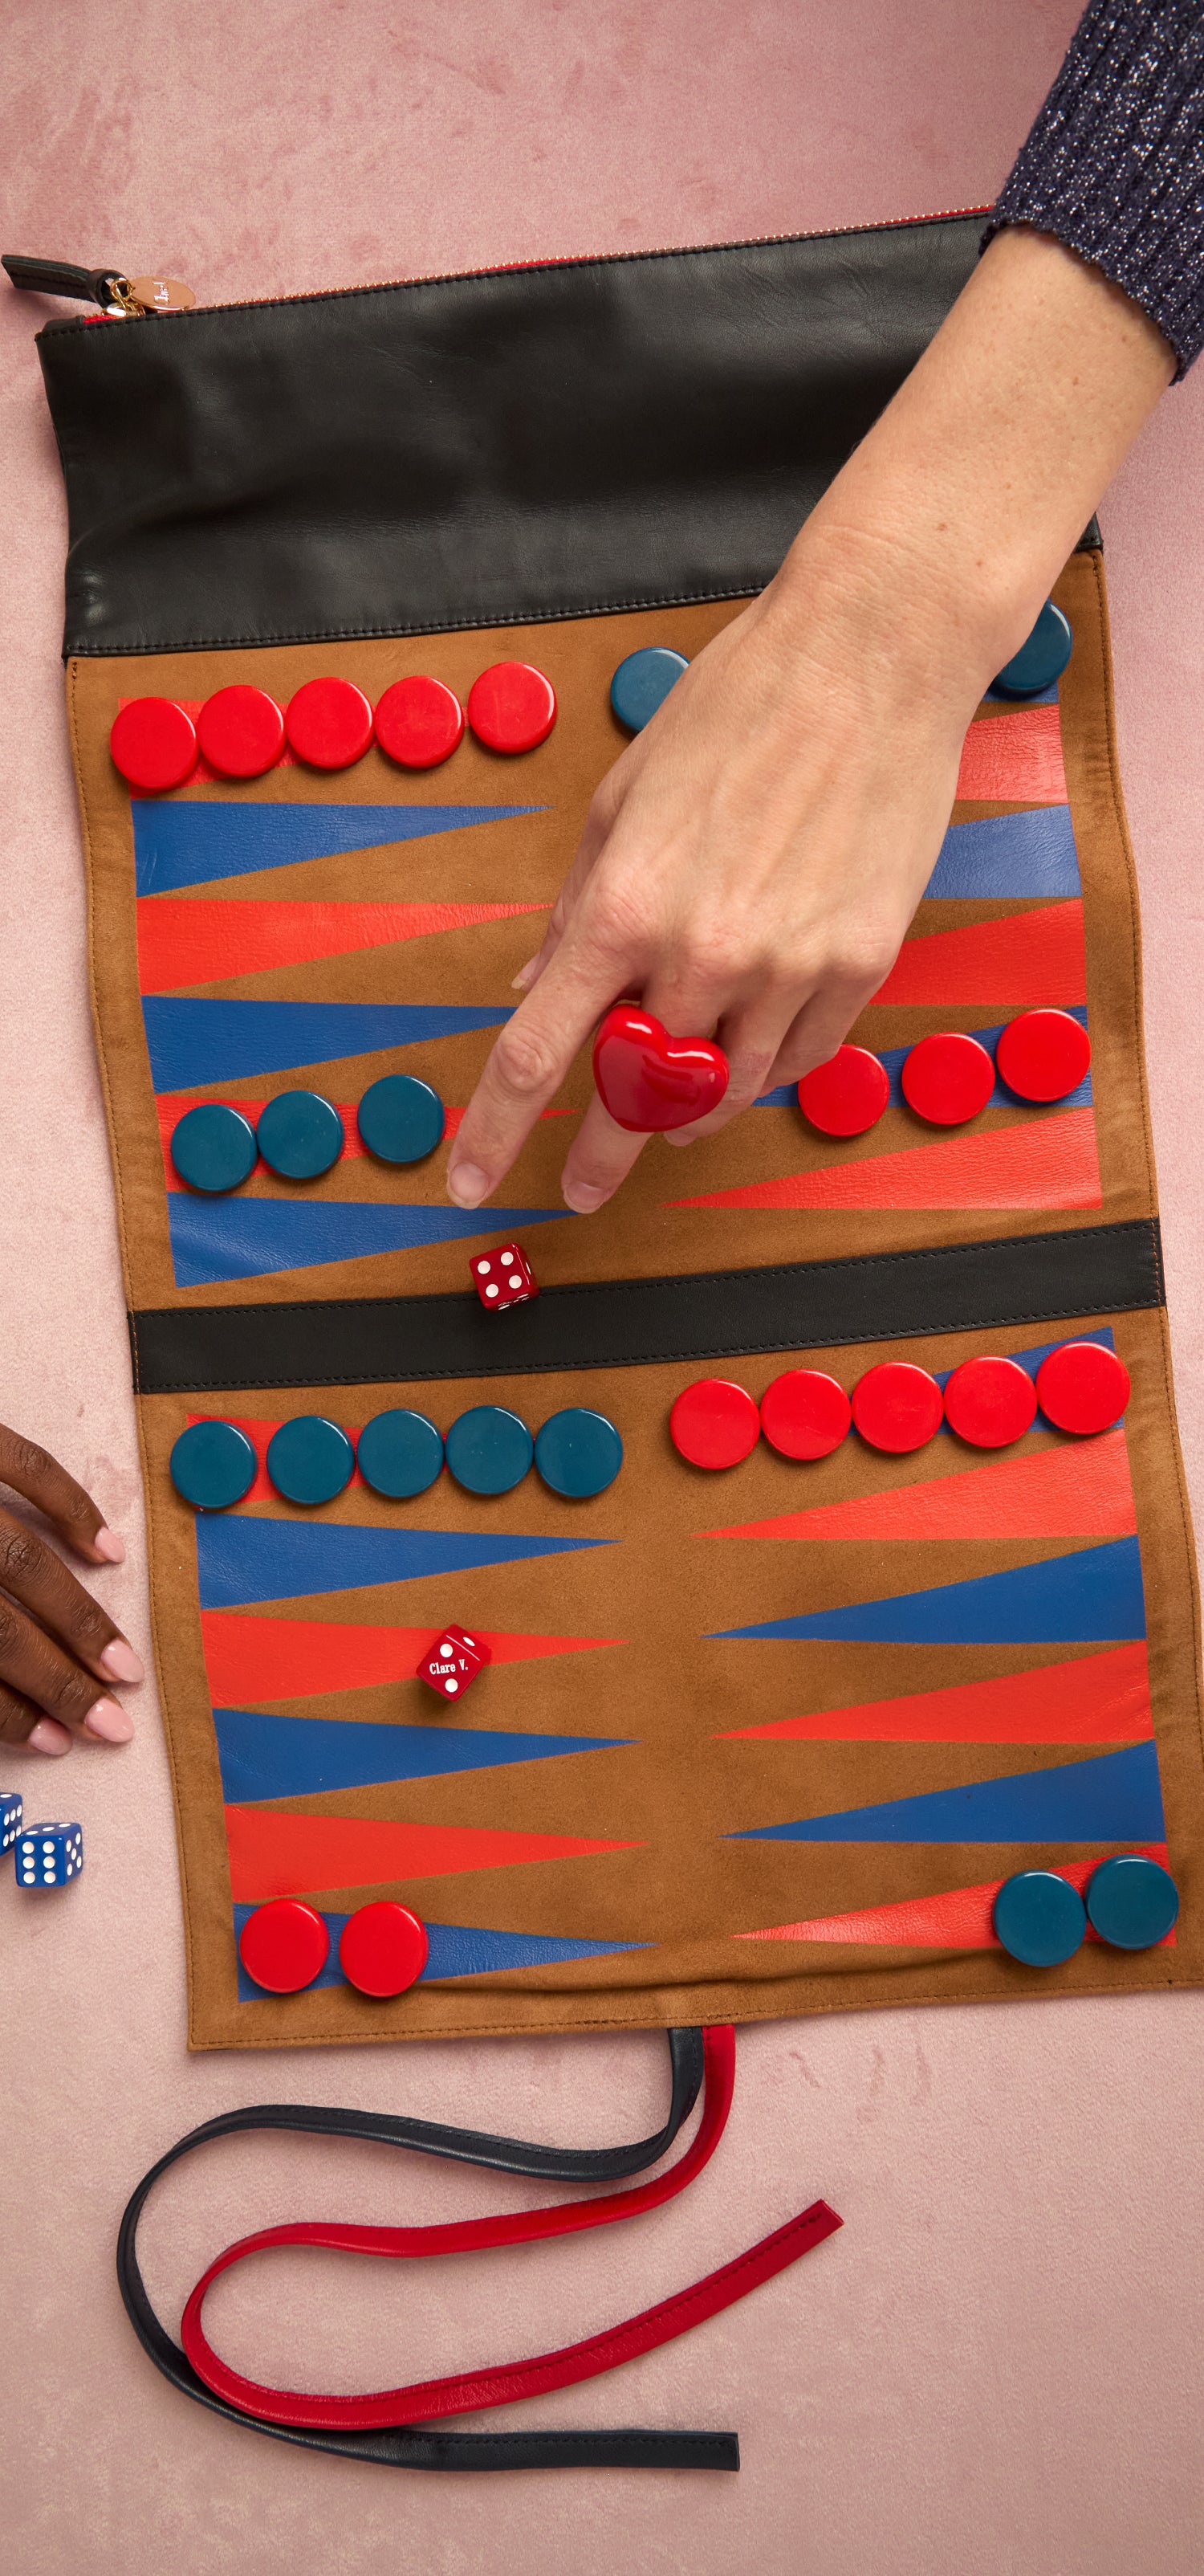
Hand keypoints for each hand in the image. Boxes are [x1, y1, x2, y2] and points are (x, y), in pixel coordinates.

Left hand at [0, 1426, 141, 1755]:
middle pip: (1, 1626)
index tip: (55, 1743)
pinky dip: (73, 1507)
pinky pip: (27, 1466)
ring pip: (23, 1560)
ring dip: (79, 1618)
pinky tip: (110, 1552)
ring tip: (122, 1664)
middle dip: (60, 1681)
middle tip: (110, 1723)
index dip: (7, 1712)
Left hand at [449, 539, 979, 1212]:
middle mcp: (703, 951)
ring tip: (679, 1105)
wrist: (871, 657)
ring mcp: (789, 964)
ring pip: (726, 1091)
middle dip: (603, 1152)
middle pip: (638, 1097)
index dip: (496, 1134)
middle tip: (582, 1186)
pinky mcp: (860, 962)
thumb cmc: (739, 706)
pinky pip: (801, 1057)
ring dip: (693, 1109)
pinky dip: (767, 1063)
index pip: (539, 1054)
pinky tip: (753, 1044)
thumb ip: (577, 906)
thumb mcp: (621, 797)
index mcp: (623, 907)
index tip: (469, 1183)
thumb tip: (537, 982)